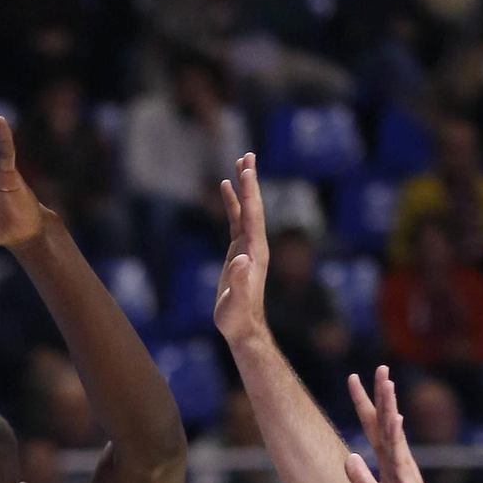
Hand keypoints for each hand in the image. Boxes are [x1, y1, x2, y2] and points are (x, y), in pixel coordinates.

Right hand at [214, 154, 269, 347]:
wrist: (242, 328)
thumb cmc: (237, 317)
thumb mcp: (235, 301)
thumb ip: (237, 280)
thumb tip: (240, 260)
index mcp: (255, 251)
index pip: (252, 215)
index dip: (249, 192)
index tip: (246, 169)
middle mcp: (254, 244)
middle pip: (254, 206)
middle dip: (250, 180)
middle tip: (248, 155)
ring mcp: (247, 246)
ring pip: (246, 209)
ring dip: (244, 186)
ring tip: (240, 162)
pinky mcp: (238, 250)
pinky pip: (236, 220)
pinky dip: (233, 202)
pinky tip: (227, 187)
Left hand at [345, 366, 448, 482]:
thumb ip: (363, 479)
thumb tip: (350, 456)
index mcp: (388, 465)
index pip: (373, 428)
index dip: (363, 405)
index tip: (354, 380)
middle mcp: (398, 463)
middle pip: (386, 423)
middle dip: (380, 395)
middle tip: (377, 366)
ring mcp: (405, 473)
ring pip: (395, 434)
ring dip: (390, 407)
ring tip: (387, 382)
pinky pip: (401, 460)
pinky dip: (397, 439)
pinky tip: (394, 420)